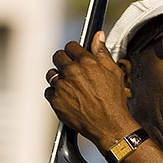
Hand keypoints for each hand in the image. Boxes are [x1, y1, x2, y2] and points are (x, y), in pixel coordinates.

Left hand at [44, 31, 137, 152]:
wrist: (109, 125)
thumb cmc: (114, 101)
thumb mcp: (113, 72)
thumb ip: (102, 52)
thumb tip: (98, 36)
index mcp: (86, 62)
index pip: (71, 46)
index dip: (73, 52)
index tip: (75, 57)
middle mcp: (72, 72)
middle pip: (58, 57)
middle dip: (63, 62)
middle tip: (70, 71)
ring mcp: (62, 87)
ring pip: (51, 74)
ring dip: (57, 78)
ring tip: (68, 86)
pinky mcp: (56, 101)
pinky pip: (49, 92)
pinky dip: (55, 94)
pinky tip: (66, 98)